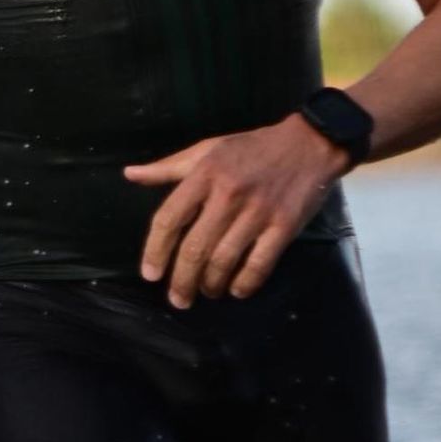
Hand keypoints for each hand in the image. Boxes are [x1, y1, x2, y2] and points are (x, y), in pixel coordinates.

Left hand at [126, 114, 346, 307]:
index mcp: (204, 174)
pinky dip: (244, 285)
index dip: (155, 251)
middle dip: (182, 281)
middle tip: (178, 298)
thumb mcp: (208, 149)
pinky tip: (236, 290)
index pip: (169, 218)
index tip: (151, 275)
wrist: (310, 143)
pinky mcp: (283, 227)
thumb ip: (168, 167)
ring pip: (223, 261)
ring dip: (210, 285)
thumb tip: (130, 174)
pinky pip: (258, 266)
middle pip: (194, 248)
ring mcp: (257, 212)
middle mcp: (228, 194)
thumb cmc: (253, 148)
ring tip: (207, 292)